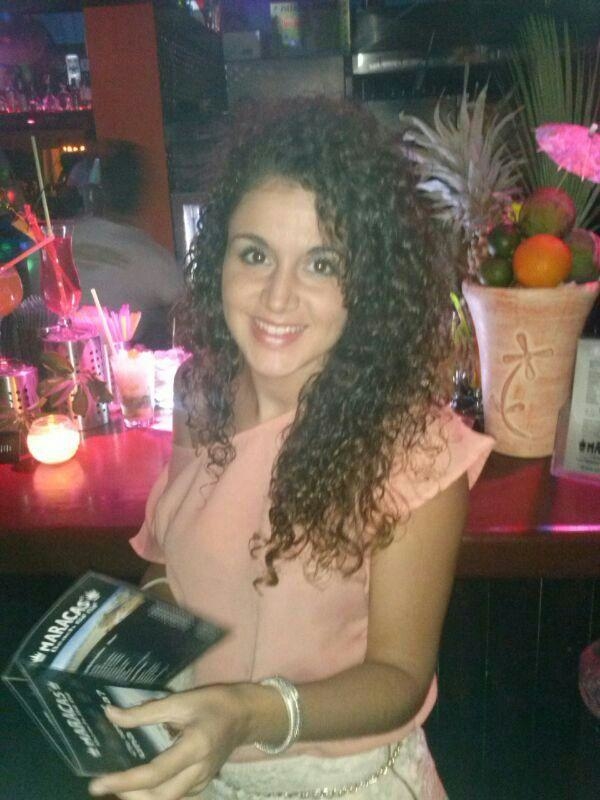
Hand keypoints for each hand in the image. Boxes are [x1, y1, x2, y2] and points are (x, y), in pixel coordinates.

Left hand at [88, 685, 248, 799]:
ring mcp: (201, 781)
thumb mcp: (181, 701)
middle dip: (129, 795)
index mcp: (194, 748)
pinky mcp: (201, 784)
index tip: (98, 783)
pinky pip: (174, 797)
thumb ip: (145, 712)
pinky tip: (140, 783)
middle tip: (104, 785)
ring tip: (118, 785)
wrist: (246, 715)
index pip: (154, 774)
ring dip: (140, 798)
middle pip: (159, 798)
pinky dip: (153, 794)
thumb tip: (111, 714)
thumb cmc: (214, 703)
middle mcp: (198, 772)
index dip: (123, 781)